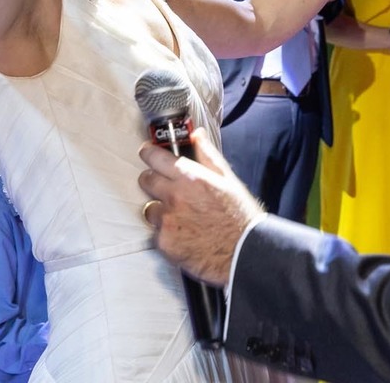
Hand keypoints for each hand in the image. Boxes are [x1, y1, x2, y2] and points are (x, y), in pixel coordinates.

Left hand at [138, 128, 263, 286]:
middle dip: (153, 181)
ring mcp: (167, 220)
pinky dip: (167, 233)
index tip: (147, 154)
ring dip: (160, 210)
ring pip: (150, 208)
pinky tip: (184, 235)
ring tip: (180, 217)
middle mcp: (174, 196)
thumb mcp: (228, 179)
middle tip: (165, 188)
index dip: (149, 154)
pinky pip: (156, 233)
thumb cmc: (240, 216)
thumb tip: (196, 135)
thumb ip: (208, 155)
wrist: (243, 253)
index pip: (155, 158)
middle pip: (146, 180)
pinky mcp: (164, 242)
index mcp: (190, 178)